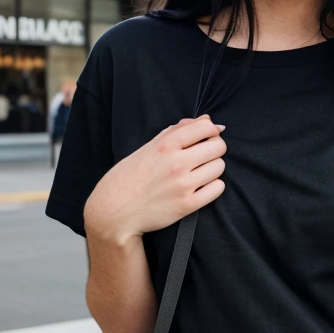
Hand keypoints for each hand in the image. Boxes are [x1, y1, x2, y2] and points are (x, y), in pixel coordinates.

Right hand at [84, 114, 226, 243]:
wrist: (114, 212)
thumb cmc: (128, 178)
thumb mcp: (147, 148)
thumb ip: (176, 131)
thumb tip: (207, 120)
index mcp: (165, 145)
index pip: (205, 127)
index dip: (211, 131)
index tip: (207, 137)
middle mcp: (176, 163)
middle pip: (218, 147)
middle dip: (214, 149)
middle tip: (203, 156)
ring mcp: (183, 185)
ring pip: (219, 167)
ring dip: (213, 168)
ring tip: (199, 172)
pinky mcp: (187, 205)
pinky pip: (217, 189)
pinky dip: (213, 186)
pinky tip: (200, 187)